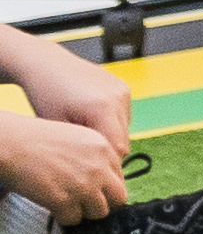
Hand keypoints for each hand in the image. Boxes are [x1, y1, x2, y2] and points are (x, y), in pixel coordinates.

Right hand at [0, 109, 128, 224]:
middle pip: (118, 198)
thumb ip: (95, 157)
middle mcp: (100, 167)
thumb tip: (101, 178)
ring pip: (98, 212)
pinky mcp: (64, 200)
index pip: (120, 178)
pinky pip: (73, 220)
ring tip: (67, 205)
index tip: (95, 192)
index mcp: (105, 149)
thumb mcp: (79, 139)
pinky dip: (64, 218)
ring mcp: (84, 185)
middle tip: (85, 204)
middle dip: (103, 203)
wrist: (14, 144)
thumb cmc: (38, 140)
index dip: (106, 188)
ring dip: (83, 212)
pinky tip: (53, 207)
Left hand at [8, 50, 130, 156]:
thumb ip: (84, 147)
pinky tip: (89, 118)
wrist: (47, 65)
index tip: (91, 168)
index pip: (119, 148)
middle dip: (106, 149)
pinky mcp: (123, 86)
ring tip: (83, 132)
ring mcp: (123, 90)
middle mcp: (118, 97)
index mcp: (102, 108)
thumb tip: (99, 163)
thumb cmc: (46, 95)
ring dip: (109, 134)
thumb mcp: (60, 128)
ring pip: (125, 127)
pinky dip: (110, 121)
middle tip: (83, 153)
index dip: (106, 161)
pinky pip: (123, 114)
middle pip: (124, 138)